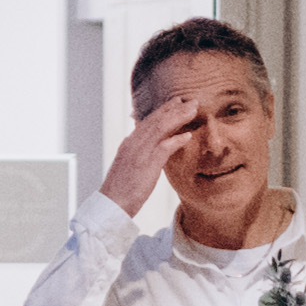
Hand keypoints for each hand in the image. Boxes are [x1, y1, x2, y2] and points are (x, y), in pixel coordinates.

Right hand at [100, 88, 210, 216]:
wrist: (111, 204)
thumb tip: (150, 151)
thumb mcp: (129, 167)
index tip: (177, 103)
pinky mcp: (146, 164)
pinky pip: (164, 147)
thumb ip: (138, 155)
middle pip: (156, 120)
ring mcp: (139, 152)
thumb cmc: (120, 190)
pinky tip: (188, 136)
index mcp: (129, 143)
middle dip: (174, 109)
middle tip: (191, 101)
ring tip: (193, 111)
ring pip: (161, 128)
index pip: (148, 121)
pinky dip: (177, 140)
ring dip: (179, 117)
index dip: (164, 111)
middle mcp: (133, 143)